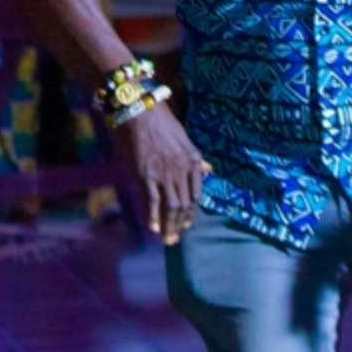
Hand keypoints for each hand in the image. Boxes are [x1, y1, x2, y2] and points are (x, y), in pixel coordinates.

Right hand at [106, 101, 207, 245]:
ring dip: (170, 225)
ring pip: (171, 206)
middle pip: (184, 204)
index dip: (192, 212)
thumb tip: (208, 170)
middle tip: (175, 239)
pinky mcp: (147, 174)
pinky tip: (153, 228)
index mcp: (193, 161)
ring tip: (167, 239)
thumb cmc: (163, 123)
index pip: (196, 194)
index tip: (187, 223)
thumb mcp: (186, 139)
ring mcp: (165, 174)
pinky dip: (153, 216)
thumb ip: (195, 158)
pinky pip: (153, 200)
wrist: (142, 112)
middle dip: (180, 224)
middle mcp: (182, 170)